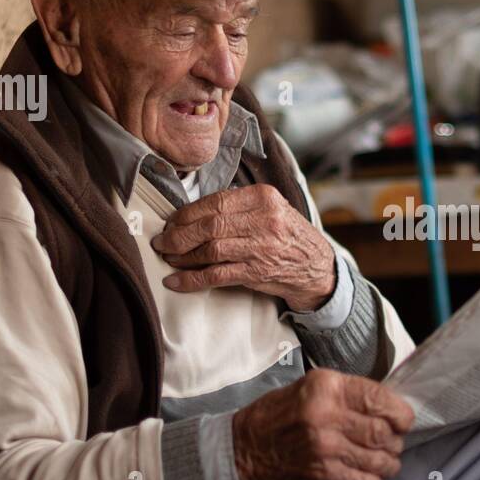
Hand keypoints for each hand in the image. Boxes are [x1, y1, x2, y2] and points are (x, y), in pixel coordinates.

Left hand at [151, 183, 335, 309]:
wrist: (317, 267)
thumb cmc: (288, 237)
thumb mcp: (272, 209)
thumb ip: (239, 206)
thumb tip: (192, 213)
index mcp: (264, 198)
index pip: (214, 202)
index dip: (186, 214)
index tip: (171, 222)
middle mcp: (264, 220)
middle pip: (209, 225)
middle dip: (178, 235)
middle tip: (162, 242)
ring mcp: (261, 248)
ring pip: (210, 249)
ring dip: (182, 256)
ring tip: (168, 258)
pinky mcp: (257, 272)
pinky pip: (216, 275)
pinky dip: (191, 279)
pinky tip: (176, 281)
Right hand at [231, 369, 414, 479]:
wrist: (247, 448)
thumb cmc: (282, 413)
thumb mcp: (313, 386)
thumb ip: (349, 393)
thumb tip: (388, 404)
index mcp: (326, 389)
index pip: (379, 399)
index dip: (400, 412)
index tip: (404, 419)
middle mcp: (327, 417)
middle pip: (383, 432)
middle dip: (396, 439)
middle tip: (394, 439)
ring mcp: (326, 450)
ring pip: (380, 460)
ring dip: (390, 461)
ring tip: (386, 458)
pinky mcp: (324, 475)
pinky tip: (370, 473)